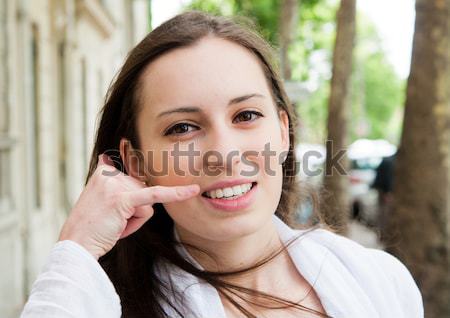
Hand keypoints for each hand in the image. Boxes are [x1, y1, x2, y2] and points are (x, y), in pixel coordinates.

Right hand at [59, 154, 198, 259]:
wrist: (76, 245)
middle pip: (143, 191)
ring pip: (148, 202)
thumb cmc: (93, 227)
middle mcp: (108, 172)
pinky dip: (174, 195)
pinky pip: (154, 196)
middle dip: (134, 212)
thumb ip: (117, 185)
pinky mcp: (122, 198)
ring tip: (114, 225)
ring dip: (135, 220)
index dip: (132, 203)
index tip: (117, 209)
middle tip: (111, 222)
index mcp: (104, 170)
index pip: (136, 182)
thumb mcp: (104, 200)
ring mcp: (114, 184)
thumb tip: (110, 157)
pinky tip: (191, 191)